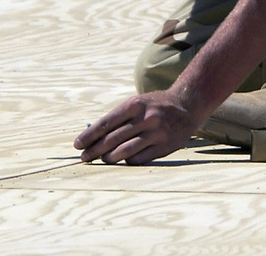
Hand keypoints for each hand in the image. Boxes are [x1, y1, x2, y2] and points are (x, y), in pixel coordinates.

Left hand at [76, 90, 199, 164]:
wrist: (188, 105)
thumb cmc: (155, 105)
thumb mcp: (138, 103)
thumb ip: (119, 118)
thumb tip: (93, 136)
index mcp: (135, 104)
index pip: (106, 122)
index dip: (89, 135)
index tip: (77, 145)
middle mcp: (146, 118)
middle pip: (113, 138)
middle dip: (95, 150)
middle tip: (84, 158)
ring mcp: (156, 133)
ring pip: (125, 151)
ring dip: (109, 158)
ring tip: (101, 160)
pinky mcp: (165, 146)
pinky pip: (140, 158)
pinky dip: (128, 161)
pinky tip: (123, 161)